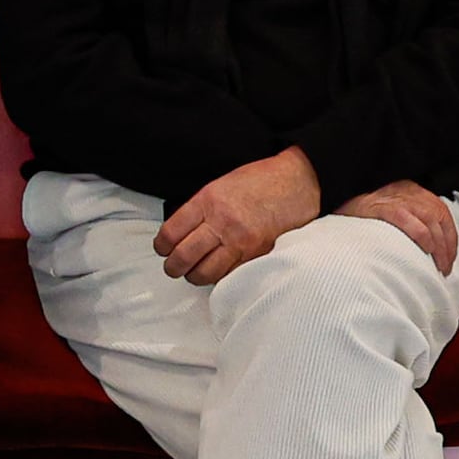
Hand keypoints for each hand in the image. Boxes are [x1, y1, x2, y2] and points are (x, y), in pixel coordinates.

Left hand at [160, 148, 323, 284]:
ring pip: (204, 272)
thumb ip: (200, 209)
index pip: (171, 233)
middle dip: (173, 267)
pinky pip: (228, 275)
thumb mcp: (221, 185)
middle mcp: (222, 222)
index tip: (162, 249)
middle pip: (183, 257)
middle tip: (173, 267)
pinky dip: (218, 277)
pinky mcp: (256, 255)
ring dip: (194, 276)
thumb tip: (179, 233)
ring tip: (193, 272)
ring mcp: (240, 241)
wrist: (297, 184)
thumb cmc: (260, 182)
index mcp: (209, 201)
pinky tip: (216, 271)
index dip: (161, 246)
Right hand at [332, 177, 458, 277]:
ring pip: (429, 217)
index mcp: (410, 190)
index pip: (441, 211)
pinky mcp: (379, 206)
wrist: (329, 203)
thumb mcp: (386, 211)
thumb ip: (406, 221)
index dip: (450, 236)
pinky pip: (407, 218)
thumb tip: (426, 248)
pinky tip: (425, 248)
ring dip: (439, 244)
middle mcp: (405, 190)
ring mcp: (392, 197)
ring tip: (438, 265)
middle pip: (438, 215)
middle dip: (447, 244)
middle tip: (445, 268)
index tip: (450, 258)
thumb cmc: (357, 216)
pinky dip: (420, 234)